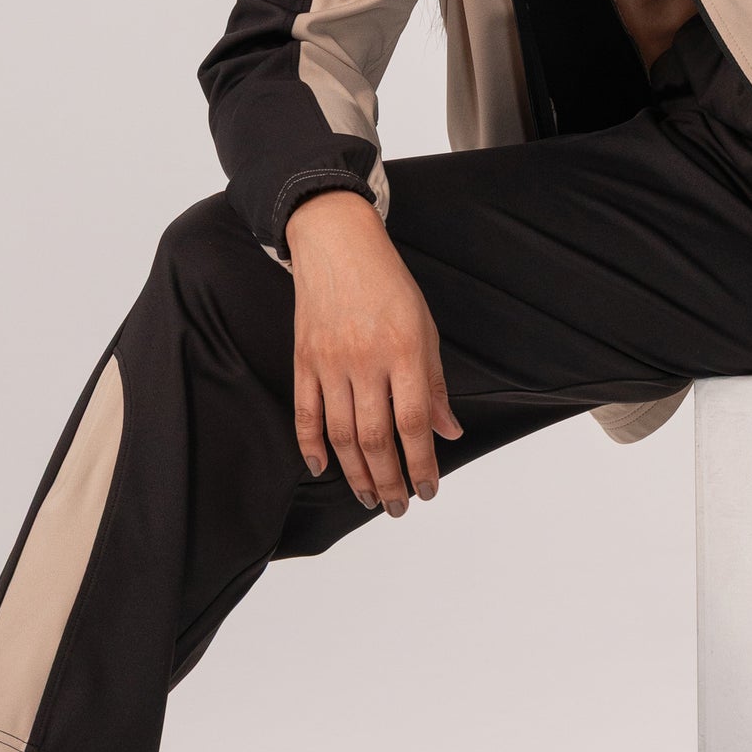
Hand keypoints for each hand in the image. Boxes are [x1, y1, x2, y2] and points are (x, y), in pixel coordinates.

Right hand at [283, 189, 463, 513]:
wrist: (338, 245)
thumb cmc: (388, 285)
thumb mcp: (425, 328)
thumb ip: (434, 384)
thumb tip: (448, 432)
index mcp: (403, 351)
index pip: (413, 422)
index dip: (422, 463)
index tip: (428, 490)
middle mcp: (365, 360)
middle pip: (374, 437)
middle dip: (388, 481)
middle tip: (396, 507)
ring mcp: (330, 362)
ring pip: (340, 433)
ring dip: (355, 473)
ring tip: (368, 497)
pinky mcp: (304, 360)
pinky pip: (305, 412)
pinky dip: (312, 445)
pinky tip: (323, 468)